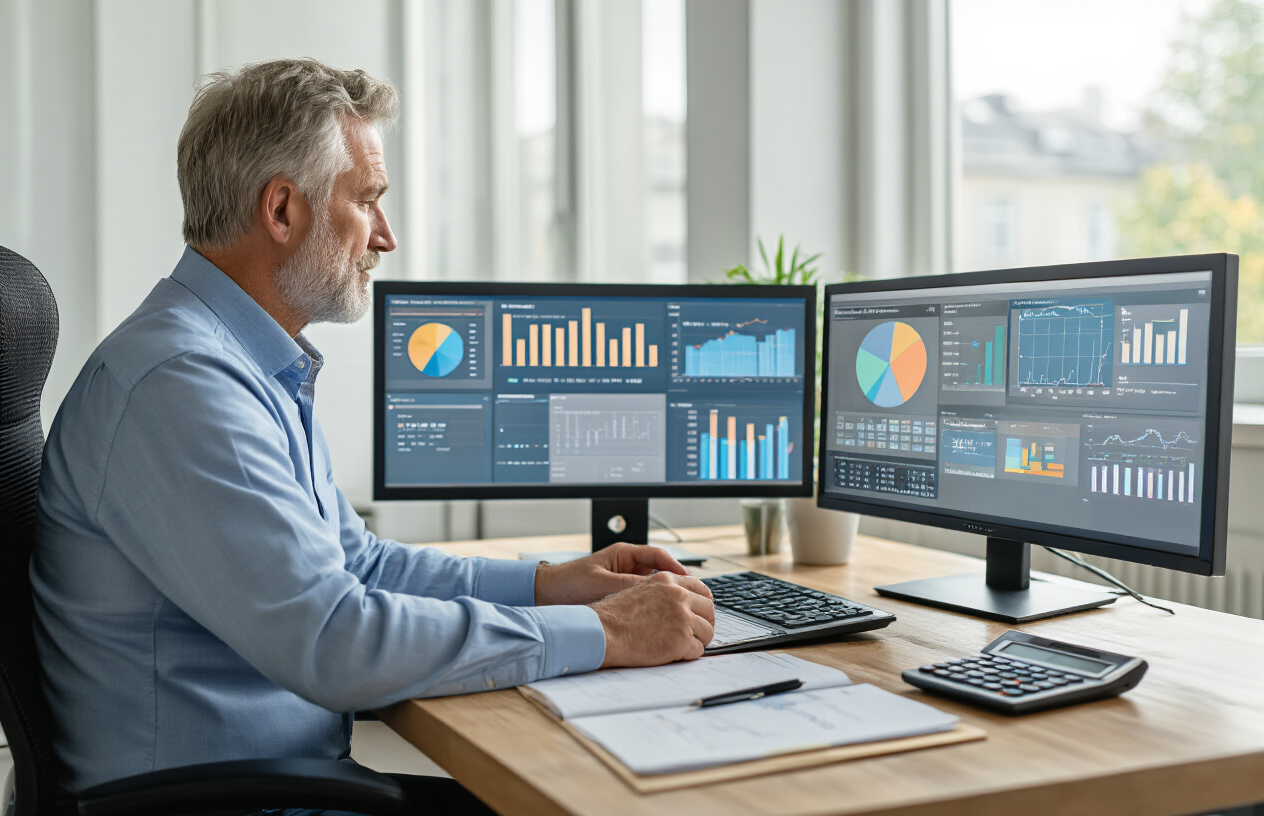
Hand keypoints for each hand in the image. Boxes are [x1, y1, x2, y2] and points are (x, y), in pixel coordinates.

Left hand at [534, 542, 688, 605]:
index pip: (657, 555)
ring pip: (652, 588)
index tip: (687, 579)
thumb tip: (655, 589)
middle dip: (675, 584)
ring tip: (677, 609)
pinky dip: (651, 607)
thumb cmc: (568, 583)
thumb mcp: (601, 583)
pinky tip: (658, 617)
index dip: (674, 567)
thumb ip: (628, 585)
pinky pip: (641, 599)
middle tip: (689, 597)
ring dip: (664, 597)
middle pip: (659, 571)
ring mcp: (623, 580)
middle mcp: (626, 565)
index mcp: (623, 554)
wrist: (546, 596)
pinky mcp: (619, 596)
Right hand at [590, 572, 714, 667]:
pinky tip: (676, 654)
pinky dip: (690, 654)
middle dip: (705, 623)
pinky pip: (698, 650)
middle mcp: (678, 596)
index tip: (701, 613)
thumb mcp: (640, 590)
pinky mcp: (681, 640)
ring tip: (684, 645)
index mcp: (668, 581)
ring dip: (698, 640)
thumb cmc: (614, 615)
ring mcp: (682, 618)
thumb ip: (663, 592)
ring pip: (707, 631)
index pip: (701, 589)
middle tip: (696, 633)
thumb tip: (681, 603)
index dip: (704, 603)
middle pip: (709, 610)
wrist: (603, 632)